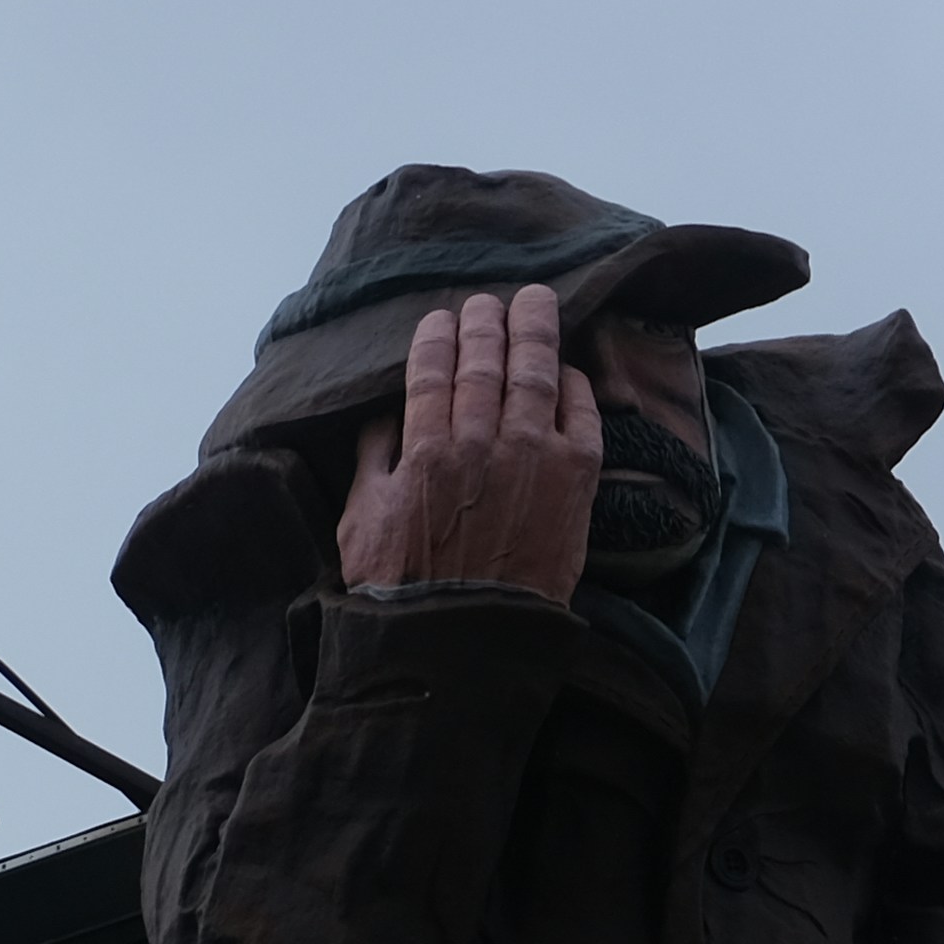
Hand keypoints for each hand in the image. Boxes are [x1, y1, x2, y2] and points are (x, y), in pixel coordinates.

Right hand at [335, 285, 600, 597]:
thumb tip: (388, 414)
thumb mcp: (363, 519)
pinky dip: (574, 385)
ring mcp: (533, 458)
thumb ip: (374, 458)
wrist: (469, 642)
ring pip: (534, 374)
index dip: (437, 336)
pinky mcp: (575, 481)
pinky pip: (580, 414)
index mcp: (425, 451)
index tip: (441, 318)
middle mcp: (481, 443)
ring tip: (535, 302)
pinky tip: (568, 369)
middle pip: (485, 361)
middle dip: (485, 322)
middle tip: (488, 301)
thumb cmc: (404, 590)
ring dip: (534, 331)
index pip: (432, 371)